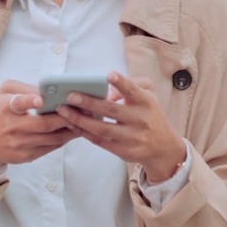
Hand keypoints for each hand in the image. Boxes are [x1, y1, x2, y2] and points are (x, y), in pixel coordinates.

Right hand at [0, 80, 77, 169]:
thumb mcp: (5, 93)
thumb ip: (26, 89)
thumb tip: (50, 91)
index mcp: (6, 108)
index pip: (18, 103)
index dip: (31, 101)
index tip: (43, 99)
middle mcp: (12, 127)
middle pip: (44, 124)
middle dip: (65, 117)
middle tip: (82, 109)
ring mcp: (20, 144)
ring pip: (52, 138)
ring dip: (70, 129)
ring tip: (83, 120)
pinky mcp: (26, 156)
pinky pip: (51, 148)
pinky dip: (64, 139)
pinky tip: (73, 131)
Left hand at [56, 72, 186, 182]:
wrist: (162, 147)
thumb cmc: (150, 114)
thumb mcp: (149, 94)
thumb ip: (132, 85)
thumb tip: (110, 91)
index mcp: (146, 102)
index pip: (133, 91)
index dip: (121, 83)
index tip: (109, 76)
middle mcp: (140, 120)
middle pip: (111, 111)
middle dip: (89, 103)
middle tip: (70, 96)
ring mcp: (132, 137)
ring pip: (102, 129)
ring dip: (80, 120)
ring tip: (63, 111)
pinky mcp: (123, 151)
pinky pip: (100, 141)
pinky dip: (84, 132)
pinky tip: (72, 124)